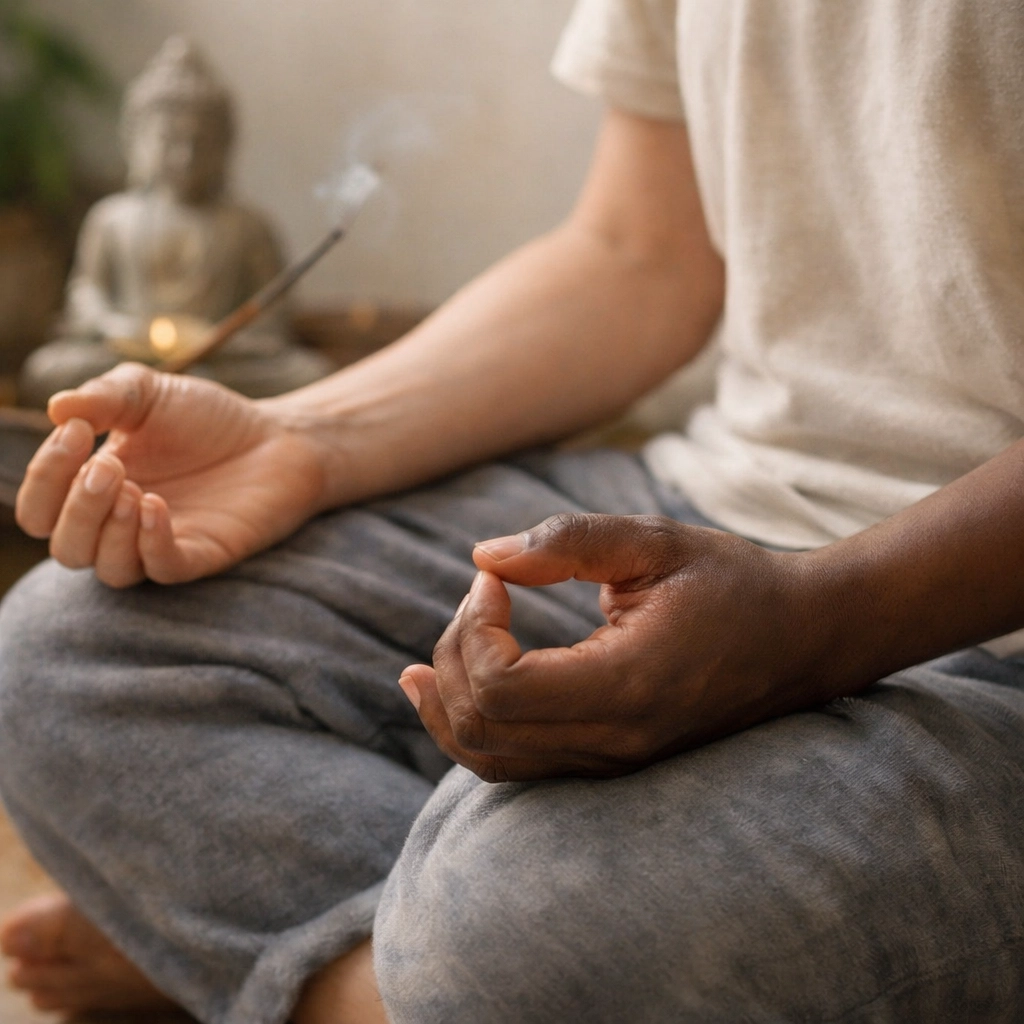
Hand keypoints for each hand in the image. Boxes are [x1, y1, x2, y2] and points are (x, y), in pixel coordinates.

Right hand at [16, 363, 328, 585]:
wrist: (279, 436)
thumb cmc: (208, 419)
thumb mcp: (149, 393)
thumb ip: (104, 396)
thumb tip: (56, 408)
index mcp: (94, 489)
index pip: (40, 508)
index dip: (45, 476)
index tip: (77, 433)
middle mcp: (121, 525)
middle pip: (66, 548)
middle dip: (76, 508)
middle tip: (109, 467)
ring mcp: (162, 543)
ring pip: (108, 568)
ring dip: (109, 531)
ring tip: (134, 490)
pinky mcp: (204, 555)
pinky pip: (162, 570)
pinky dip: (151, 544)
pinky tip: (156, 506)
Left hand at [401, 513, 828, 781]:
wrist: (801, 640)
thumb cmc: (734, 583)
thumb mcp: (656, 542)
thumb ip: (568, 542)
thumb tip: (482, 557)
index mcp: (630, 685)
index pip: (503, 687)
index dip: (474, 628)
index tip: (495, 579)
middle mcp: (617, 741)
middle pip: (485, 727)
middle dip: (453, 657)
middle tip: (481, 596)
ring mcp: (615, 763)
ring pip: (493, 761)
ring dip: (446, 709)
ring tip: (417, 668)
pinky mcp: (612, 764)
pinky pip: (521, 767)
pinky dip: (476, 732)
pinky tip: (451, 696)